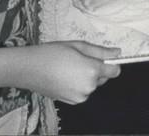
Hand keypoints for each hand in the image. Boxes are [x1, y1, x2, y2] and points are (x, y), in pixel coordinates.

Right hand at [0, 41, 120, 103]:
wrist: (30, 69)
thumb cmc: (53, 53)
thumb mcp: (78, 46)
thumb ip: (100, 51)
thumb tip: (117, 52)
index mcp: (92, 71)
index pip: (114, 71)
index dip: (111, 63)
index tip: (104, 57)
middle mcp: (89, 87)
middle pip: (102, 77)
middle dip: (95, 68)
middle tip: (78, 57)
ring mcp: (80, 96)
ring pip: (91, 84)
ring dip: (86, 77)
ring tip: (69, 66)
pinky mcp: (72, 102)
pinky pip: (82, 91)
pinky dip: (78, 84)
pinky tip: (65, 76)